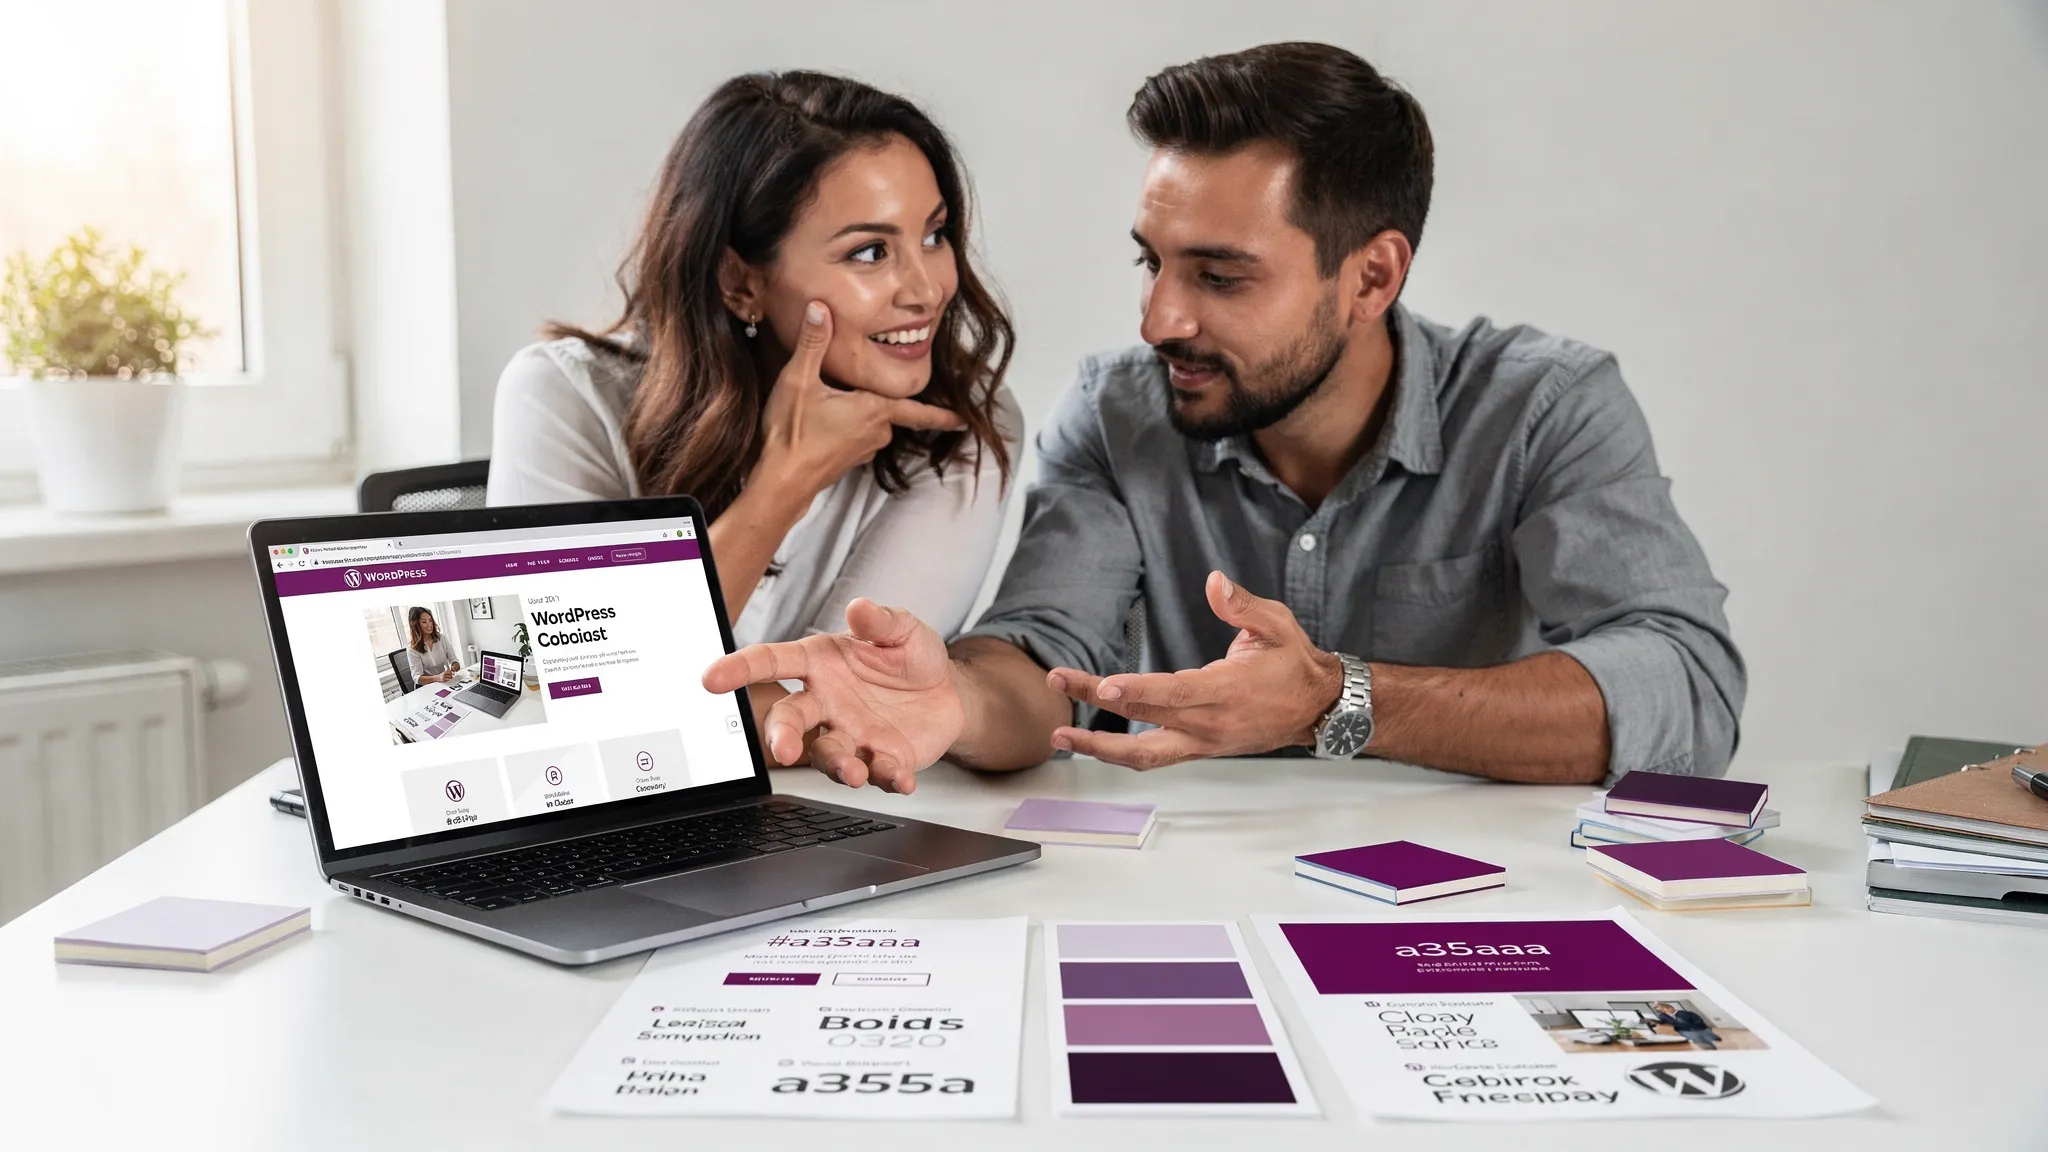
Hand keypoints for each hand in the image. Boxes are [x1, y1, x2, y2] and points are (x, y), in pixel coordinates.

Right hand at [701, 599, 963, 792]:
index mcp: (820, 663)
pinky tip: (900, 777)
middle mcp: (826, 703)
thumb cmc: (910, 657)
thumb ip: (881, 621)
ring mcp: (850, 735)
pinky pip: (877, 774)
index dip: (740, 669)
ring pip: (827, 755)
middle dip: (782, 737)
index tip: (713, 679)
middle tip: (784, 751)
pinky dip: (888, 778)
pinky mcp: (879, 760)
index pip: (771, 662)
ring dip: (837, 765)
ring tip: (853, 771)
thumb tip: (859, 607)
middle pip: (789, 721)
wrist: (947, 693)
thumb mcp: (902, 630)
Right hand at [755, 301, 965, 495]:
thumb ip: (813, 343)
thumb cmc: (793, 432)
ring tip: (840, 401)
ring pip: (876, 424)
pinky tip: (830, 419)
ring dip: (865, 412)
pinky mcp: (849, 461)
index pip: (919, 410)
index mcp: (873, 410)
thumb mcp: (799, 380)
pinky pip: (860, 437)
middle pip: (893, 411)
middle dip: (888, 400)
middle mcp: (876, 432)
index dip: (943, 415)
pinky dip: (851, 426)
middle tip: (874, 387)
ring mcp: (863, 450)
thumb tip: (820, 308)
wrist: (781, 480)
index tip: (966, 420)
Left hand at [1045, 571, 1341, 769]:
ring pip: (1143, 754)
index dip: (1137, 690)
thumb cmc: (1295, 663)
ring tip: (1061, 733)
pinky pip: (1154, 757)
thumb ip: (1242, 606)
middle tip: (1056, 680)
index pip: (1173, 694)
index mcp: (1227, 690)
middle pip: (1144, 718)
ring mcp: (1203, 742)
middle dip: (1095, 703)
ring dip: (1100, 746)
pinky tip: (1092, 741)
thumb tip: (1214, 582)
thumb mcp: (1277, 624)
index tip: (1103, 685)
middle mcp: (1210, 723)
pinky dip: (1120, 754)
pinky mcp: (1200, 749)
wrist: (1319, 708)